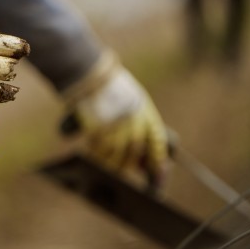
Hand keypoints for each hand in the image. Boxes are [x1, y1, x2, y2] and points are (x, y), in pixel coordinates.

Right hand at [62, 51, 169, 183]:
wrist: (90, 74)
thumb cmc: (111, 87)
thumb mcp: (132, 99)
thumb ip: (136, 121)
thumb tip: (135, 151)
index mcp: (145, 111)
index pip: (156, 142)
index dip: (157, 160)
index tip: (159, 175)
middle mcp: (133, 119)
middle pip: (134, 151)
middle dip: (128, 165)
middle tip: (123, 172)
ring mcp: (115, 123)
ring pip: (115, 153)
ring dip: (110, 164)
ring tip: (106, 169)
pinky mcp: (97, 126)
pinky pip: (98, 148)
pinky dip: (96, 156)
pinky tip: (93, 157)